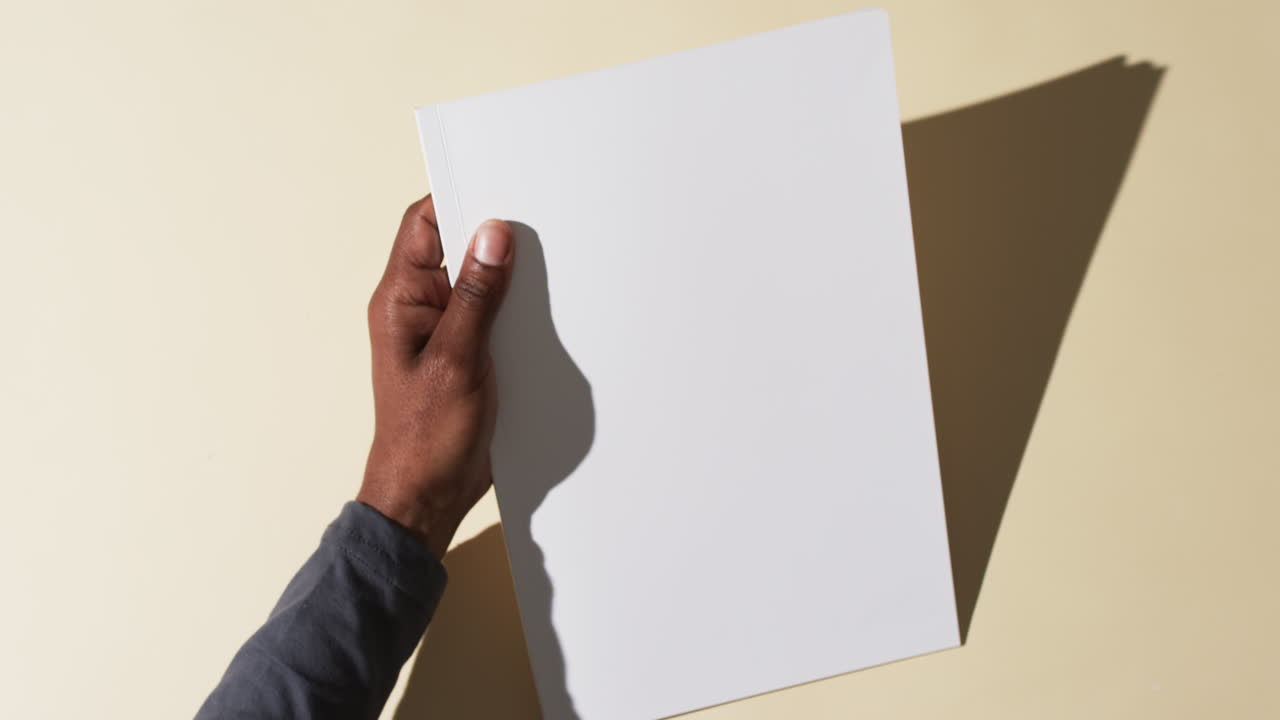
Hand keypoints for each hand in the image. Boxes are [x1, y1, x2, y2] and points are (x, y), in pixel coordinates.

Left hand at [357, 195, 513, 558]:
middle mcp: (418, 307)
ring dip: (509, 274)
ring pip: (479, 281)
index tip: (500, 182)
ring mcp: (443, 330)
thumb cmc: (426, 436)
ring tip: (548, 261)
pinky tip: (543, 308)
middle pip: (454, 246)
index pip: (423, 224)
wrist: (427, 494)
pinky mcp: (467, 353)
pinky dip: (515, 307)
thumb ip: (477, 296)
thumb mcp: (457, 360)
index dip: (456, 195)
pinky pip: (492, 314)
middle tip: (535, 220)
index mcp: (399, 299)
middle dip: (492, 233)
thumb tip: (493, 234)